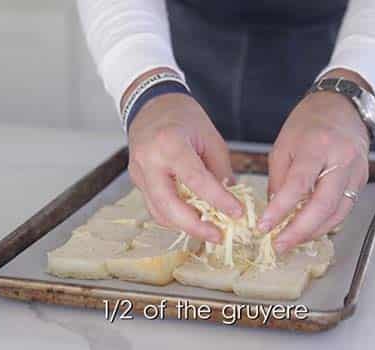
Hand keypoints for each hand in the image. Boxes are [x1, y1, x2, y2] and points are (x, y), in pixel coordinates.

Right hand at [127, 93, 242, 242]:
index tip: (237, 213)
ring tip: (209, 230)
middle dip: (194, 226)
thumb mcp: (210, 137)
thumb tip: (230, 201)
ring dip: (184, 225)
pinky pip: (155, 206)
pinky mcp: (136, 181)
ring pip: (158, 212)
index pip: (196, 179)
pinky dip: (174, 216)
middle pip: (168, 206)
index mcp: (169, 143)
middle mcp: (149, 160)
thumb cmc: (184, 117)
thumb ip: (220, 170)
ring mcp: (138, 172)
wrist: (151, 105)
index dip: (218, 200)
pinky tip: (193, 218)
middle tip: (218, 236)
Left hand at [259, 73, 370, 253]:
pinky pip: (344, 208)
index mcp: (317, 146)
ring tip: (291, 241)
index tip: (264, 227)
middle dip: (300, 231)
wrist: (343, 106)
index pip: (298, 185)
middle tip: (279, 245)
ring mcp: (356, 171)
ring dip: (313, 232)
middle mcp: (341, 160)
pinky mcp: (362, 180)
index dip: (280, 210)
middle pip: (323, 205)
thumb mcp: (284, 145)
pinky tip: (310, 230)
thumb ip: (279, 179)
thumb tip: (274, 211)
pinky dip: (326, 223)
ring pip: (337, 213)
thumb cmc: (309, 123)